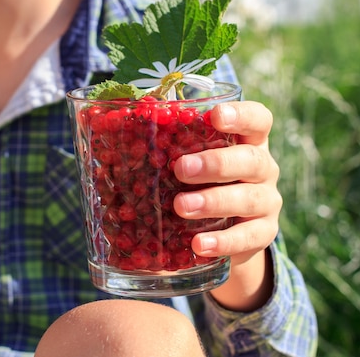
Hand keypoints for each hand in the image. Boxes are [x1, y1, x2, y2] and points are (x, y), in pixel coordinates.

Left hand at [172, 101, 281, 309]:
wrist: (224, 232)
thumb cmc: (195, 183)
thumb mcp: (183, 160)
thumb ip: (157, 143)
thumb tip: (93, 120)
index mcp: (245, 141)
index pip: (257, 119)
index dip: (241, 115)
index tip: (215, 116)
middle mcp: (262, 168)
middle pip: (251, 160)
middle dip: (215, 163)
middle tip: (180, 169)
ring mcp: (265, 202)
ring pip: (249, 198)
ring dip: (214, 201)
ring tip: (180, 207)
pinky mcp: (261, 235)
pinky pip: (247, 238)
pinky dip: (222, 241)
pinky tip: (198, 245)